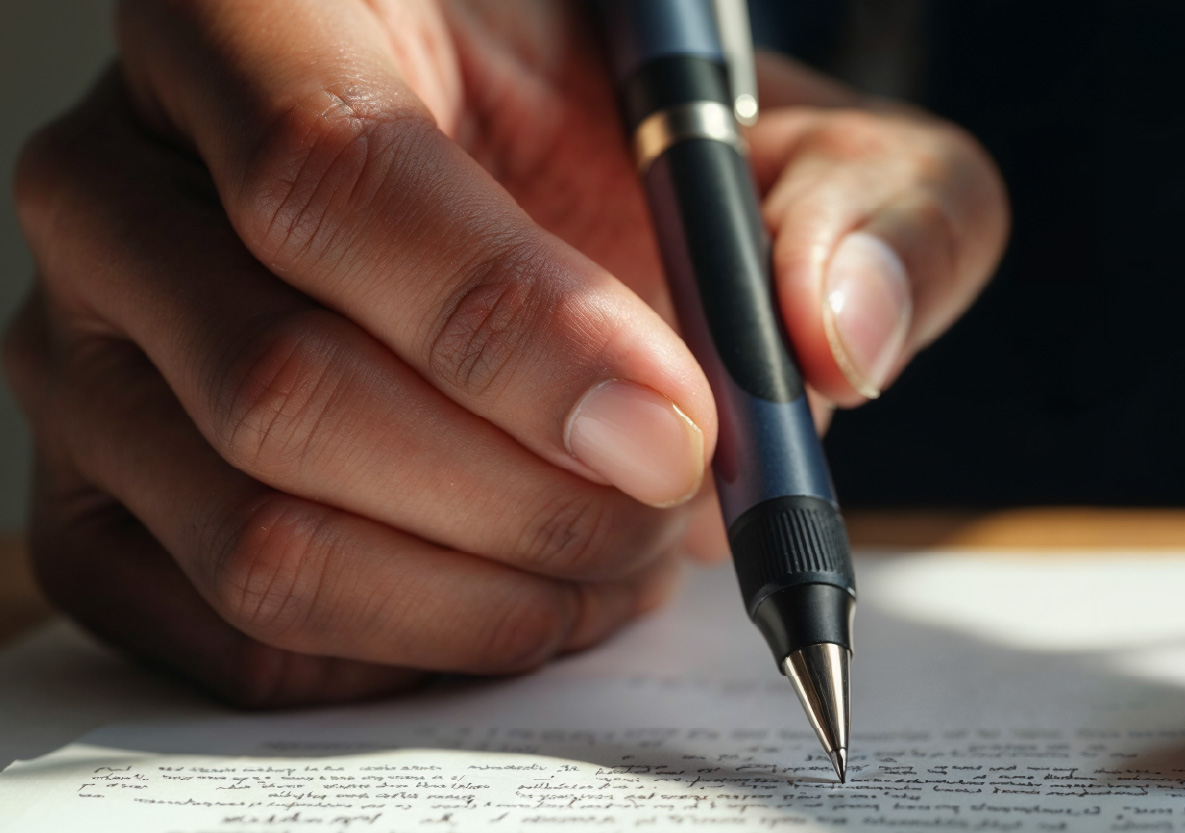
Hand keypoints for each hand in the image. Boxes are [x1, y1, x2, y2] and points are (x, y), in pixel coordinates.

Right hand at [2, 0, 1006, 704]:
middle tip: (667, 499)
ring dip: (487, 588)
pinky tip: (519, 587)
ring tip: (615, 545)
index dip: (511, 328)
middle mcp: (122, 179)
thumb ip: (872, 207)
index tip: (675, 425)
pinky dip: (416, 649)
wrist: (534, 236)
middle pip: (283, 388)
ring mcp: (86, 352)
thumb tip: (837, 334)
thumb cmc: (637, 165)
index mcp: (265, 19)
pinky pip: (236, 635)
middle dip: (527, 491)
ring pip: (261, 537)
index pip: (328, 177)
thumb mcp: (797, 150)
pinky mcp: (95, 501)